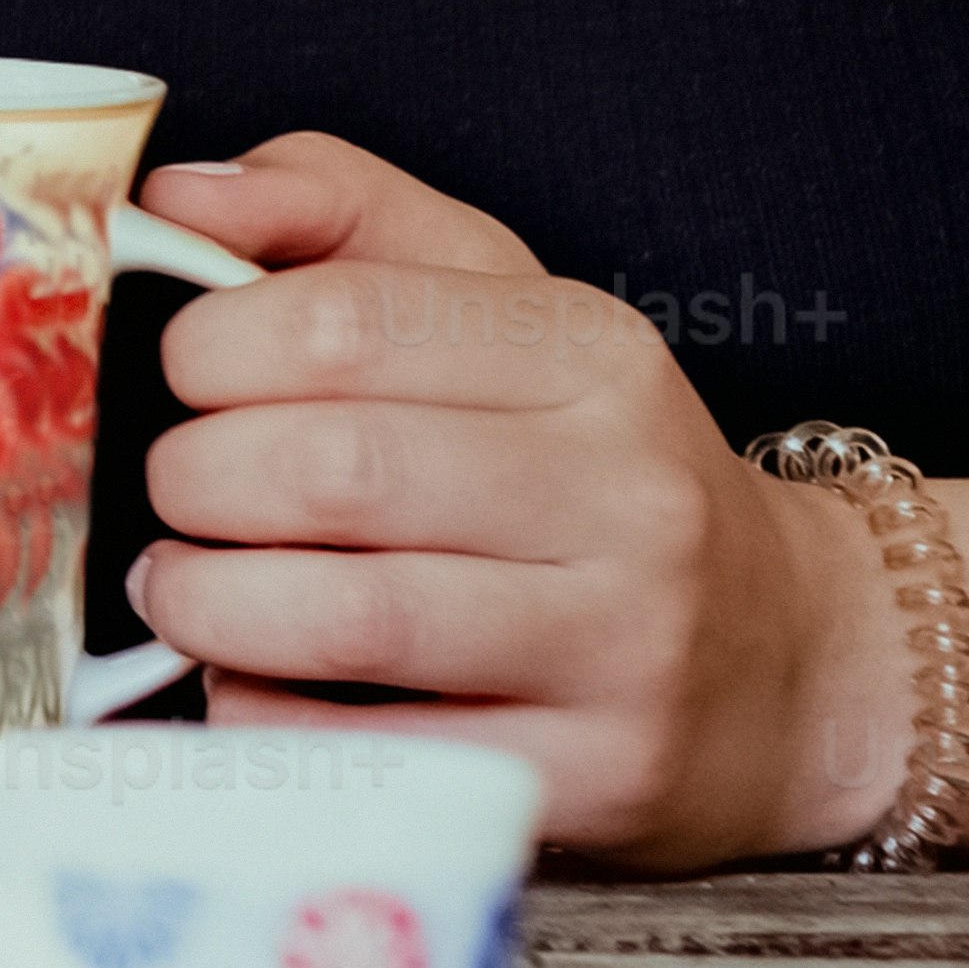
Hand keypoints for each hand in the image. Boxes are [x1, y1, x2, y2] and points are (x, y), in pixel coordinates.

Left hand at [124, 132, 890, 866]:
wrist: (791, 660)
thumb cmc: (594, 470)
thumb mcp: (503, 304)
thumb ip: (341, 214)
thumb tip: (179, 191)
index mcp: (594, 356)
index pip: (339, 320)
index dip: (207, 345)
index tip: (187, 373)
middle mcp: (625, 495)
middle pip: (331, 470)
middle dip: (193, 479)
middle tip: (177, 491)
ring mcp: (622, 645)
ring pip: (346, 617)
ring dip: (206, 602)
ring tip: (182, 586)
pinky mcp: (597, 776)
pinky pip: (370, 751)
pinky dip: (263, 714)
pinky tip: (253, 681)